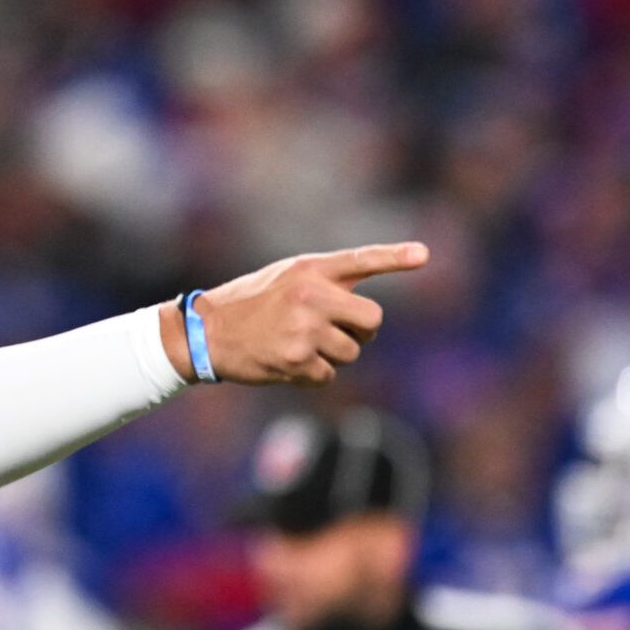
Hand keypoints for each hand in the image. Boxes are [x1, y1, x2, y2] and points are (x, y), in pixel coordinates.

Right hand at [158, 242, 429, 384]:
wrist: (205, 333)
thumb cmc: (249, 304)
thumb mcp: (285, 279)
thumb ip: (326, 284)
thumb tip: (367, 314)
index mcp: (309, 270)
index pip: (360, 260)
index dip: (394, 257)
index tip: (424, 254)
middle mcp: (310, 296)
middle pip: (372, 320)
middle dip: (360, 331)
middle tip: (334, 330)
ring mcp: (304, 329)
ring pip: (352, 352)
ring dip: (334, 355)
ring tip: (299, 345)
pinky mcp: (297, 360)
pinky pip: (329, 375)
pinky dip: (313, 374)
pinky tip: (287, 361)